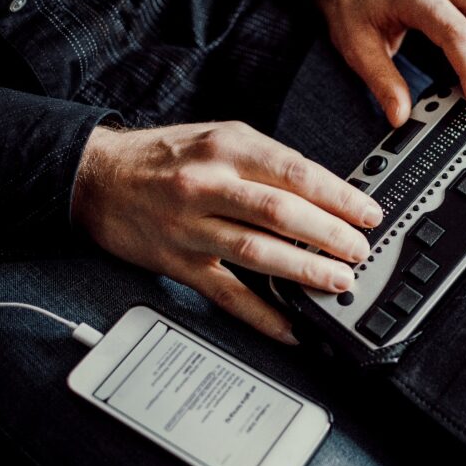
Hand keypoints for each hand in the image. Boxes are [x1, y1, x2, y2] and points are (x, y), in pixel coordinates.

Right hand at [72, 122, 382, 343]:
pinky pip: (227, 294)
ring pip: (257, 252)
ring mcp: (192, 227)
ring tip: (338, 281)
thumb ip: (266, 162)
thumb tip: (322, 193)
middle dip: (329, 235)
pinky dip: (262, 315)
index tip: (368, 213)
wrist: (96, 178)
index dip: (339, 196)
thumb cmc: (165, 157)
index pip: (295, 173)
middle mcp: (209, 186)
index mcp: (227, 148)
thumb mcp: (217, 138)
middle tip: (360, 251)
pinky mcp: (179, 263)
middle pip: (281, 213)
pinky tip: (291, 327)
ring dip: (305, 271)